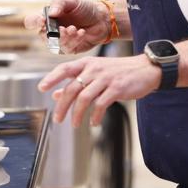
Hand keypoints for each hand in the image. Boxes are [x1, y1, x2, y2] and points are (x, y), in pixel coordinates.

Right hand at [24, 0, 110, 53]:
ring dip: (65, 37)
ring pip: (54, 44)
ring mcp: (59, 40)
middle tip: (64, 28)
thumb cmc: (85, 9)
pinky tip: (81, 33)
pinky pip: (66, 48)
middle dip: (54, 33)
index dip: (34, 22)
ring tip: (75, 29)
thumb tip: (51, 14)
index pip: (32, 21)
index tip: (43, 20)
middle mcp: (50, 30)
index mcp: (47, 17)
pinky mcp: (69, 48)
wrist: (101, 19)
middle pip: (42, 36)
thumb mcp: (72, 1)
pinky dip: (74, 40)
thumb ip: (59, 4)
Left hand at [38, 55, 161, 126]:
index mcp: (87, 63)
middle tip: (58, 119)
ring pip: (84, 98)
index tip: (41, 88)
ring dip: (77, 114)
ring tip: (75, 124)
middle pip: (72, 88)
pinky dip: (95, 116)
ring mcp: (105, 78)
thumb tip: (56, 95)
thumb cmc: (119, 72)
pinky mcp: (117, 88)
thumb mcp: (96, 73)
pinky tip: (94, 122)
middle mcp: (94, 69)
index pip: (64, 68)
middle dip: (62, 106)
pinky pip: (101, 104)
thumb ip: (77, 82)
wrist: (146, 69)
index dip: (52, 78)